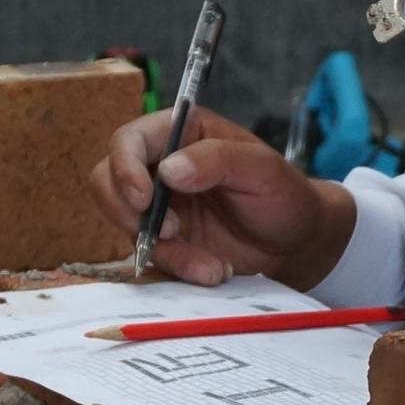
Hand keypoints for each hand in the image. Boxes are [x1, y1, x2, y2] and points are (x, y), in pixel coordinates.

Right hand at [86, 104, 356, 288]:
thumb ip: (217, 160)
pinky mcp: (165, 241)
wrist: (297, 244)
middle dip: (128, 213)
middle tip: (172, 234)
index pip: (129, 140)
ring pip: (126, 225)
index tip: (144, 200)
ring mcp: (159, 206)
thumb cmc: (284, 194)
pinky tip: (214, 270)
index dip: (125, 168)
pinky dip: (178, 268)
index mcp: (180, 133)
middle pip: (107, 181)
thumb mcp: (262, 169)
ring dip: (164, 251)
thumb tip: (168, 169)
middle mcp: (160, 166)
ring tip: (210, 265)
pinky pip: (150, 255)